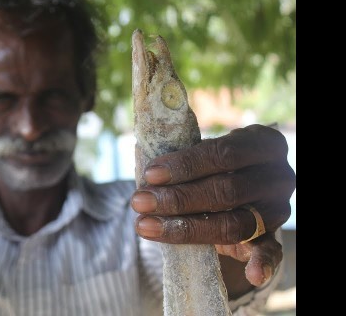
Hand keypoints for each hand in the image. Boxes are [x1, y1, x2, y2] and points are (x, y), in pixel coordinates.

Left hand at [130, 124, 294, 286]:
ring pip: (234, 223)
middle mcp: (277, 175)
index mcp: (263, 143)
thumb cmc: (213, 166)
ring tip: (146, 226)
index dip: (185, 165)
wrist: (239, 186)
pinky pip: (272, 252)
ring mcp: (278, 208)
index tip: (150, 175)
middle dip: (177, 198)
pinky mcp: (274, 236)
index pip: (223, 154)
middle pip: (226, 190)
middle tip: (140, 202)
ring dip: (186, 228)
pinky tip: (252, 274)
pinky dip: (262, 263)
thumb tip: (147, 177)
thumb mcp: (206, 154)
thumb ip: (185, 162)